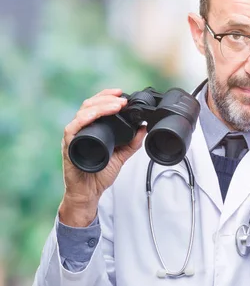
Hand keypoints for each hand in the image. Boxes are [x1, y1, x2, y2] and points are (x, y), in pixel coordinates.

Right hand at [59, 89, 146, 226]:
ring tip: (116, 106)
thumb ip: (133, 142)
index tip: (122, 93)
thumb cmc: (100, 174)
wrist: (89, 192)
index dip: (107, 96)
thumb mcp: (122, 155)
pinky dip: (84, 119)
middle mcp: (81, 129)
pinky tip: (94, 115)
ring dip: (100, 106)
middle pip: (89, 105)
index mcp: (92, 128)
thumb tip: (144, 127)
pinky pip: (72, 128)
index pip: (96, 105)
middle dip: (107, 99)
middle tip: (122, 100)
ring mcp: (74, 136)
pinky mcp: (69, 146)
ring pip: (82, 112)